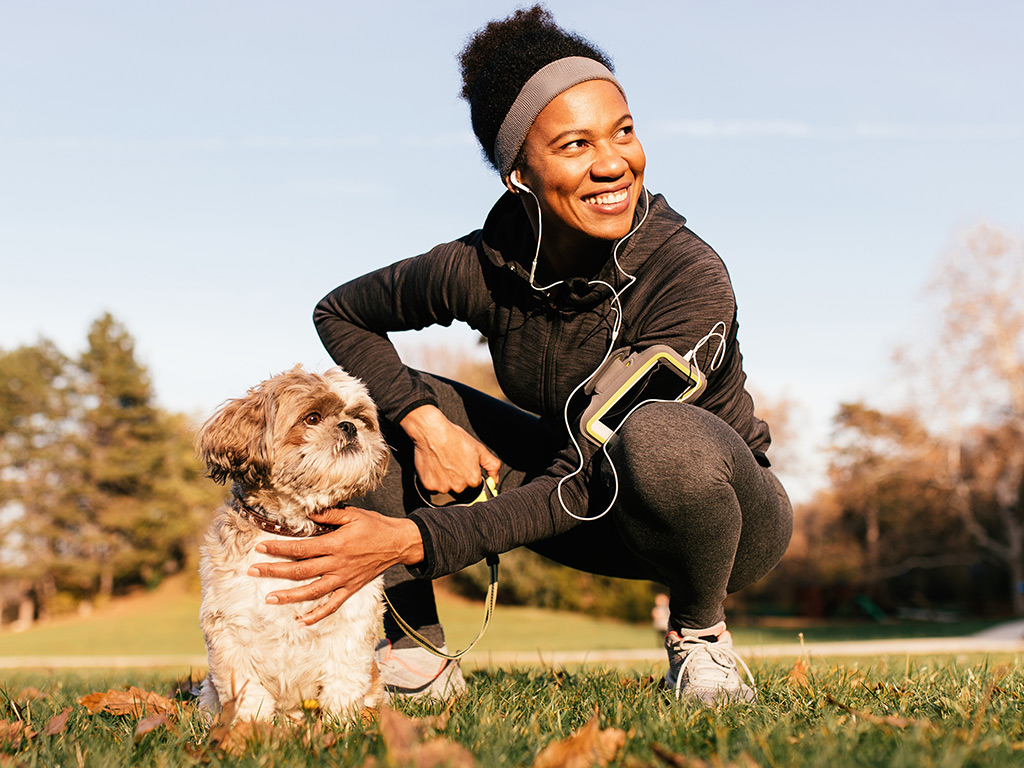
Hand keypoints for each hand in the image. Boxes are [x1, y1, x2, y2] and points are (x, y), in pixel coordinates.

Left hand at [247, 506, 423, 624]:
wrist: (399, 543)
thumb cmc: (375, 526)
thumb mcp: (353, 514)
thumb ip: (330, 515)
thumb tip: (308, 514)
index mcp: (336, 544)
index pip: (300, 548)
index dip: (279, 548)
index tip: (260, 548)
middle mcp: (337, 564)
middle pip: (300, 571)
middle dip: (274, 571)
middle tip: (252, 571)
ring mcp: (343, 579)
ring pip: (312, 592)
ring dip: (289, 597)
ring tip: (269, 598)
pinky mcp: (350, 589)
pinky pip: (332, 606)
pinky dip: (316, 616)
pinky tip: (300, 622)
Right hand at [401, 405, 500, 492]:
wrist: (432, 432)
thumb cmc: (454, 438)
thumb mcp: (479, 449)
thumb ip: (492, 466)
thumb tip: (495, 479)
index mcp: (473, 479)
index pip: (474, 483)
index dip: (469, 472)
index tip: (463, 464)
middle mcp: (459, 486)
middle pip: (460, 487)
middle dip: (457, 477)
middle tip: (452, 461)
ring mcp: (443, 487)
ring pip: (446, 487)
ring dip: (444, 479)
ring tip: (443, 462)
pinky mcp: (429, 486)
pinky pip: (433, 487)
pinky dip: (433, 479)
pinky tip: (434, 466)